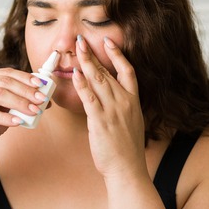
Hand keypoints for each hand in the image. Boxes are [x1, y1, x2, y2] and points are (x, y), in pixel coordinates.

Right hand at [0, 69, 46, 155]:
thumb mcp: (8, 108)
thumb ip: (22, 100)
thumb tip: (45, 99)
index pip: (8, 72)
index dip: (25, 77)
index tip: (41, 84)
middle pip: (4, 82)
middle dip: (26, 91)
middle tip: (41, 99)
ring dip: (19, 103)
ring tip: (33, 111)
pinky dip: (6, 118)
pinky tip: (18, 122)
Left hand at [72, 36, 147, 180]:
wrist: (128, 168)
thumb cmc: (127, 150)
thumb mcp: (132, 122)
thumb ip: (123, 107)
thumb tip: (113, 98)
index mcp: (134, 101)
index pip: (128, 71)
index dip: (117, 54)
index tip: (107, 41)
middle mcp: (125, 102)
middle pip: (107, 71)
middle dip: (93, 54)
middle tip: (81, 40)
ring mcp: (113, 110)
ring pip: (98, 80)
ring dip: (86, 62)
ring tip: (76, 49)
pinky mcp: (100, 121)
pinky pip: (90, 98)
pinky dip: (82, 85)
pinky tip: (75, 74)